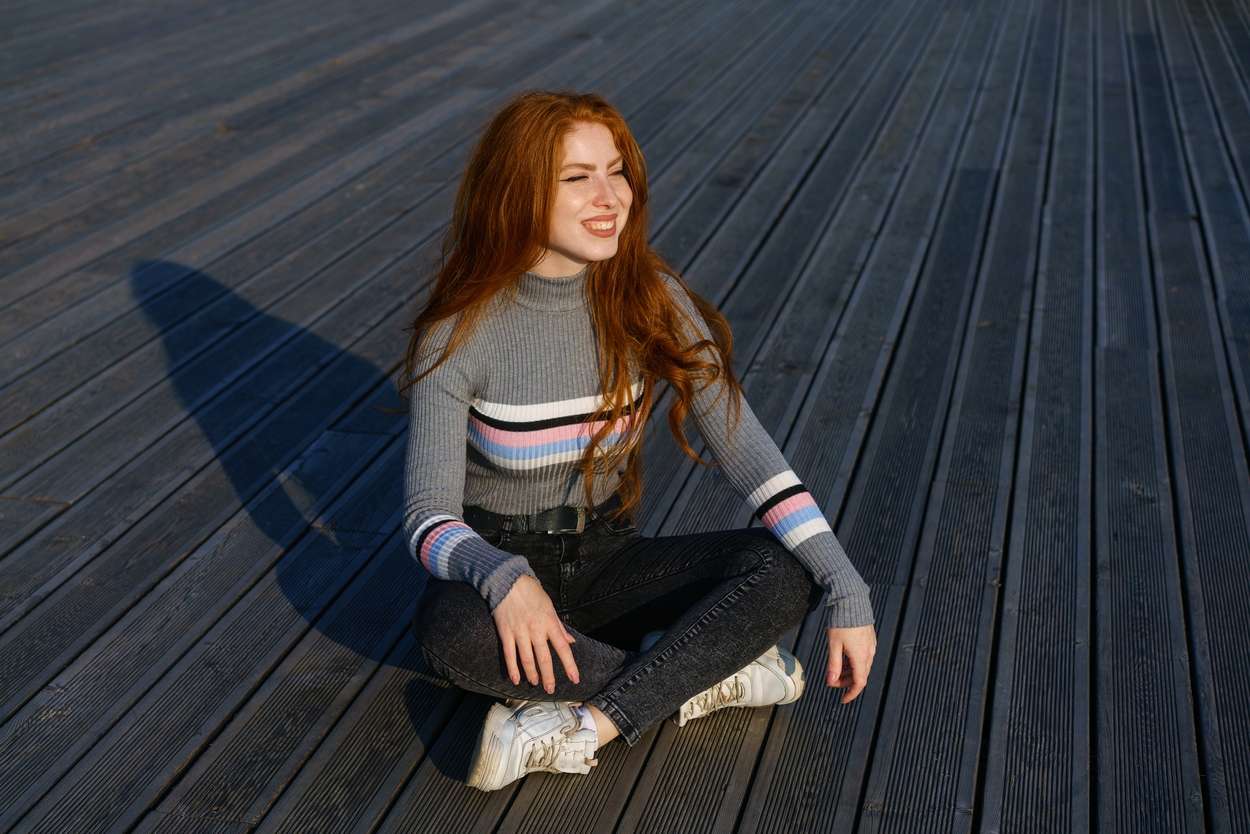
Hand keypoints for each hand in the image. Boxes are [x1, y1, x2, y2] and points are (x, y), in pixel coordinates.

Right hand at [491, 575, 579, 692]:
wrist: (508, 580)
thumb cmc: (531, 592)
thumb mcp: (550, 606)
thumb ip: (559, 626)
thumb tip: (570, 641)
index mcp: (550, 622)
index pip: (563, 648)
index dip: (569, 666)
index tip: (575, 679)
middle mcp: (536, 629)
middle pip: (544, 658)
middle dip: (549, 677)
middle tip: (551, 689)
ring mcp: (520, 632)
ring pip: (527, 660)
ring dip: (532, 674)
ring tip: (535, 683)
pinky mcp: (505, 632)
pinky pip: (509, 655)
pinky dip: (512, 669)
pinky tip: (515, 679)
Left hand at [826, 624, 875, 703]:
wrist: (852, 602)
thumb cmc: (842, 622)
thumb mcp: (834, 645)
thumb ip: (833, 664)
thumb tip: (831, 681)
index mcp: (861, 657)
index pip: (859, 683)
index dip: (851, 694)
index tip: (843, 699)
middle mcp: (869, 653)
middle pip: (860, 675)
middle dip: (846, 681)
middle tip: (832, 680)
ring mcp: (870, 646)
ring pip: (862, 666)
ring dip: (849, 671)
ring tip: (836, 668)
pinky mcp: (869, 639)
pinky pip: (863, 656)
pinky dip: (853, 662)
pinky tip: (843, 657)